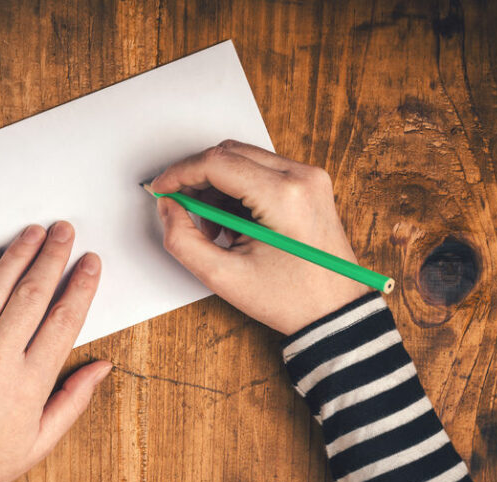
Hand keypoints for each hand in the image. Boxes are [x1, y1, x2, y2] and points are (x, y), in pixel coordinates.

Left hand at [0, 221, 110, 481]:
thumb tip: (102, 366)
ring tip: (33, 232)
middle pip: (32, 293)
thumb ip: (73, 400)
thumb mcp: (39, 442)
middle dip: (52, 256)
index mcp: (28, 383)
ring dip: (17, 254)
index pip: (64, 319)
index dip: (81, 285)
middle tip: (64, 231)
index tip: (90, 262)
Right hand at [151, 140, 369, 334]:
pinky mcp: (310, 185)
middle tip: (181, 209)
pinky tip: (235, 224)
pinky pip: (262, 172)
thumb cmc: (289, 299)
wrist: (334, 312)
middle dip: (197, 178)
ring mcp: (310, 178)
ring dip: (218, 187)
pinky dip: (238, 191)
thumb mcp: (223, 277)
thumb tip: (168, 207)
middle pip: (229, 153)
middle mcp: (301, 176)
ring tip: (215, 229)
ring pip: (244, 160)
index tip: (161, 190)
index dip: (179, 173)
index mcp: (283, 196)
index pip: (216, 162)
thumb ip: (183, 239)